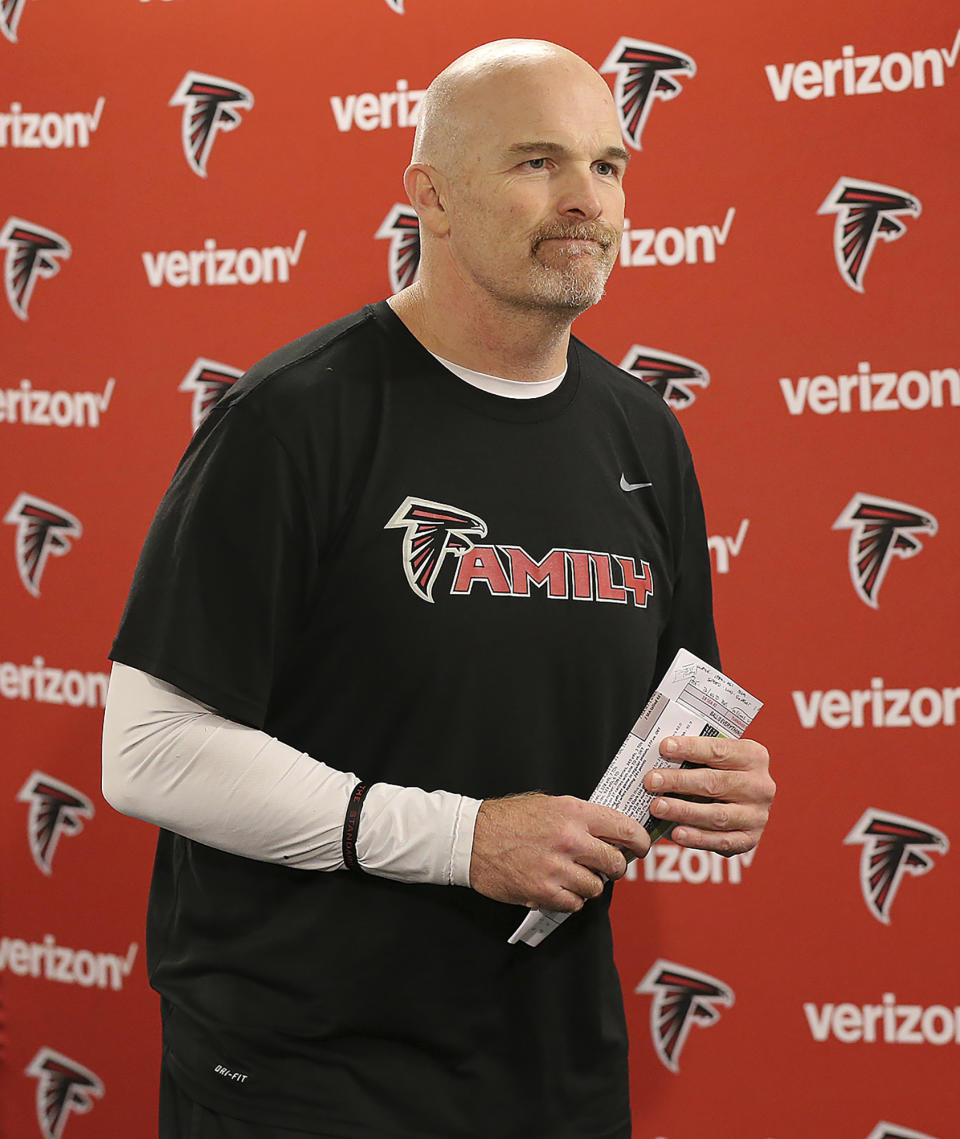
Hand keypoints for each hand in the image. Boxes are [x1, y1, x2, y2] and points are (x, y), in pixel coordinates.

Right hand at [469, 793, 650, 911]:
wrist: (470, 838)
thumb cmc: (508, 819)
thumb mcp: (547, 804)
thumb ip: (579, 817)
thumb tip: (609, 831)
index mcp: (573, 813)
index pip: (624, 828)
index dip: (639, 840)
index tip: (641, 847)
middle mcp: (569, 840)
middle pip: (615, 862)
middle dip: (615, 867)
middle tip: (608, 866)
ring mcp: (557, 868)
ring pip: (596, 886)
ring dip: (589, 884)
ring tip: (573, 875)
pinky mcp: (543, 892)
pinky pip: (575, 903)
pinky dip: (571, 898)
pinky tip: (559, 887)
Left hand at [644, 736, 773, 855]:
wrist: (743, 802)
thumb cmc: (720, 773)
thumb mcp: (715, 758)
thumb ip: (695, 756)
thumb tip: (658, 756)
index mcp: (753, 756)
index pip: (718, 750)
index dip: (690, 749)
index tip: (664, 747)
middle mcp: (760, 786)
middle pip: (715, 783)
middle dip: (679, 781)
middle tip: (651, 781)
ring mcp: (757, 815)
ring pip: (717, 814)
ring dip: (683, 811)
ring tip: (657, 807)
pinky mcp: (749, 839)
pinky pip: (722, 841)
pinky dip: (697, 838)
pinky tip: (676, 833)